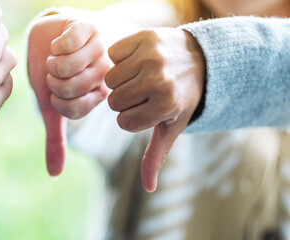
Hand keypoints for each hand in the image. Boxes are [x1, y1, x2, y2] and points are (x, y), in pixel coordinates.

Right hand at [28, 14, 108, 176]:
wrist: (50, 35)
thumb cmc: (53, 72)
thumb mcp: (52, 107)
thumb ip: (56, 138)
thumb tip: (54, 174)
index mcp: (100, 93)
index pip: (73, 110)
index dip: (56, 100)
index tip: (57, 90)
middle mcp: (105, 73)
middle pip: (69, 89)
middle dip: (52, 81)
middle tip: (56, 71)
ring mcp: (99, 48)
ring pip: (66, 68)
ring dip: (51, 62)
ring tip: (59, 56)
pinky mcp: (89, 27)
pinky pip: (67, 44)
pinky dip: (54, 45)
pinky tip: (62, 42)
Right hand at [106, 28, 204, 191]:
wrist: (198, 58)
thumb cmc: (180, 97)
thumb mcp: (171, 127)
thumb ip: (156, 156)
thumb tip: (149, 189)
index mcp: (165, 105)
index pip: (123, 121)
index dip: (132, 117)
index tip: (148, 108)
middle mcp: (158, 80)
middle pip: (114, 101)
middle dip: (125, 100)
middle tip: (143, 91)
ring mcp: (151, 57)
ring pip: (110, 79)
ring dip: (121, 79)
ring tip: (140, 76)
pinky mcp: (144, 37)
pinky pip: (112, 54)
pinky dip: (120, 58)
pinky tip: (137, 60)